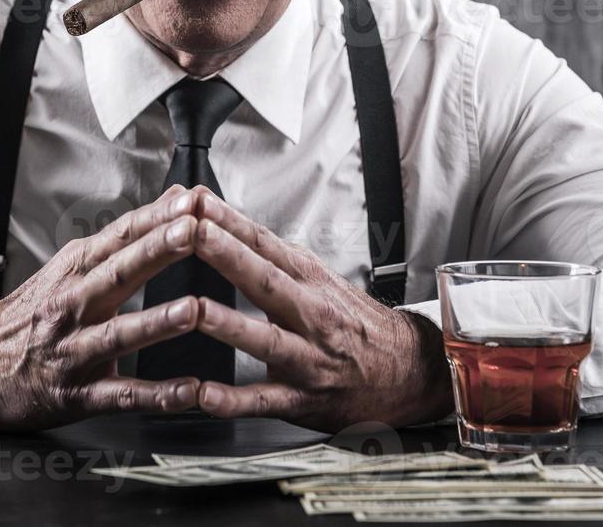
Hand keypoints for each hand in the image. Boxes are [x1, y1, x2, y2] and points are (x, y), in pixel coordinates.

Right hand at [0, 185, 208, 429]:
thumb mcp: (72, 266)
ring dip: (156, 322)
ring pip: (119, 335)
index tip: (190, 202)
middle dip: (156, 252)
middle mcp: (73, 305)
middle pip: (118, 275)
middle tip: (192, 231)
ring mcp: (74, 350)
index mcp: (75, 271)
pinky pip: (122, 395)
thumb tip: (178, 199)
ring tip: (192, 310)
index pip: (119, 238)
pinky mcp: (78, 394)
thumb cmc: (36, 313)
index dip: (154, 219)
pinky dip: (157, 395)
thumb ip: (126, 238)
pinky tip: (189, 391)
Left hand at [189, 191, 452, 431]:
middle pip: (266, 281)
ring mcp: (307, 358)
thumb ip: (272, 257)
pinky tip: (205, 394)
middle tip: (195, 233)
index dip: (232, 223)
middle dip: (228, 256)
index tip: (200, 203)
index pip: (265, 245)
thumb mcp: (320, 280)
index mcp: (310, 281)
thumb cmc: (353, 323)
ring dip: (230, 325)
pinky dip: (234, 400)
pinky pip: (264, 400)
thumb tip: (224, 222)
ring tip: (197, 310)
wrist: (407, 371)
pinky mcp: (301, 399)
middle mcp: (311, 315)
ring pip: (265, 340)